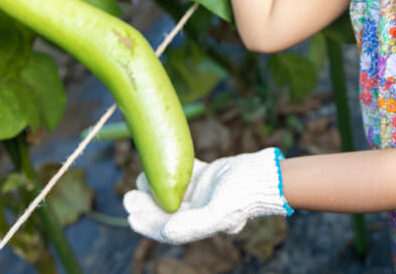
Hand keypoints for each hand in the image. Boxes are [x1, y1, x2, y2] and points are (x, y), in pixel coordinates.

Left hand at [123, 148, 292, 243]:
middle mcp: (200, 210)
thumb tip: (166, 233)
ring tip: (140, 178)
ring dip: (156, 186)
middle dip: (146, 205)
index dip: (147, 224)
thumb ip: (193, 224)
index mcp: (201, 223)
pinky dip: (174, 169)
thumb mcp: (219, 211)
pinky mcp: (211, 175)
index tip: (130, 215)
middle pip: (167, 211)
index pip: (167, 228)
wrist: (267, 175)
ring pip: (174, 192)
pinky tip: (162, 162)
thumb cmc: (244, 195)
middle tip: (128, 196)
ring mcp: (205, 192)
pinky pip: (187, 174)